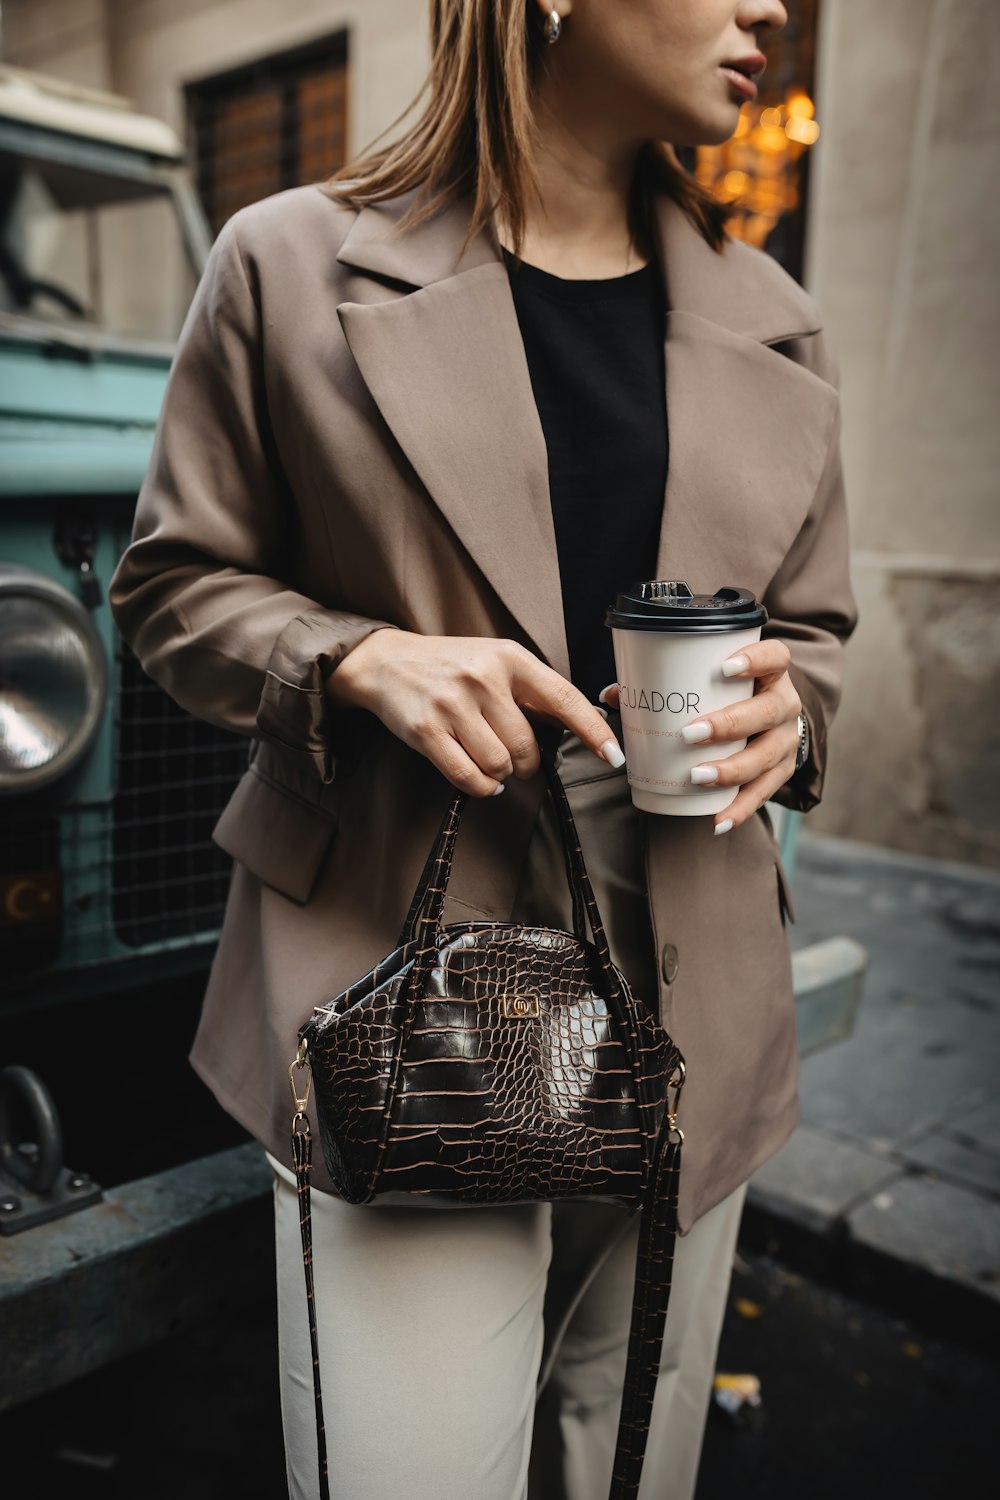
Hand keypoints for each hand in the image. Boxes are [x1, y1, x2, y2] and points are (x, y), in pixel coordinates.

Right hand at [327, 629, 623, 796]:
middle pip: (526, 746)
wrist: (386, 662)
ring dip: (500, 774)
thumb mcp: (494, 662)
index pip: (562, 697)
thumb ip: (532, 692)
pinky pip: (468, 777)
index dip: (591, 730)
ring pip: (499, 765)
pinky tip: (481, 779)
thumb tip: (584, 724)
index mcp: (509, 657)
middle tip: (513, 756)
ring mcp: (453, 705)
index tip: (613, 755)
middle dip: (525, 762)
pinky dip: (480, 786)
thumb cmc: (449, 666)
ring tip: (488, 759)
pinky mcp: (427, 730)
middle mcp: (483, 678)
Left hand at [599, 640, 801, 832]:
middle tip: (690, 734)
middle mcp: (785, 705)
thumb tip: (614, 695)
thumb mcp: (711, 681)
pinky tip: (718, 820)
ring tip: (697, 777)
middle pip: (767, 711)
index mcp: (771, 673)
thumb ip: (664, 683)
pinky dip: (740, 808)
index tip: (724, 668)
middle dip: (729, 724)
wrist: (771, 720)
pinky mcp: (783, 771)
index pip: (776, 657)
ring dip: (731, 770)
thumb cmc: (732, 694)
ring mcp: (786, 740)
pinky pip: (764, 793)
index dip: (755, 659)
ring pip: (766, 756)